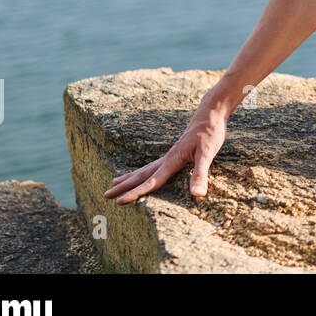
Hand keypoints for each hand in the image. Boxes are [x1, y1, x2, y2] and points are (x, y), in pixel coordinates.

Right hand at [104, 99, 228, 204]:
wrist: (210, 113)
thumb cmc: (209, 133)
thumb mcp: (208, 154)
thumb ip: (201, 174)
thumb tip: (197, 195)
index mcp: (172, 161)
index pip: (151, 182)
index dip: (136, 193)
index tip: (119, 202)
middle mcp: (167, 158)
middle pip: (141, 175)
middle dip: (124, 186)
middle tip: (105, 196)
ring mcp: (170, 155)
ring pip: (145, 169)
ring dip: (129, 178)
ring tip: (113, 182)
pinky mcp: (175, 153)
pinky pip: (154, 165)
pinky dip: (143, 171)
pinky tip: (141, 172)